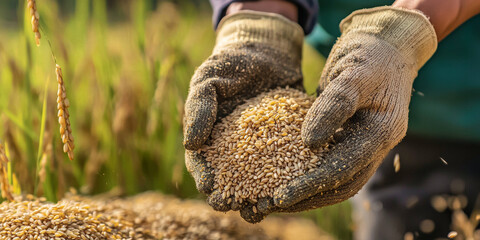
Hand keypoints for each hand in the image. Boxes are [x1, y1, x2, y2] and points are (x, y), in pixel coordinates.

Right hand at [183, 11, 303, 210]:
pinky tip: (292, 187)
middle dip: (232, 197)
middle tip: (238, 206)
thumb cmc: (231, 64)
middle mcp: (234, 149)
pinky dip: (287, 178)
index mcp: (210, 138)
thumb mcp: (209, 79)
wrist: (266, 51)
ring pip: (258, 179)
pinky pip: (285, 164)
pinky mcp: (285, 143)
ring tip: (265, 207)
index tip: (209, 188)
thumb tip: (190, 143)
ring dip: (259, 196)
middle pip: (230, 180)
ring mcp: (261, 149)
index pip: (202, 165)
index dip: (204, 178)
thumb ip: (198, 107)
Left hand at [271, 7, 437, 210]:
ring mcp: (363, 143)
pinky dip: (305, 171)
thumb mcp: (354, 73)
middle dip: (306, 197)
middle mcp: (375, 145)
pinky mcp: (348, 138)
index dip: (313, 184)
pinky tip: (280, 175)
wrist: (383, 45)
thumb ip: (335, 105)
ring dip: (305, 191)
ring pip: (334, 179)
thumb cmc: (369, 53)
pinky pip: (327, 161)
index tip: (280, 195)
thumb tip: (310, 143)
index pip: (346, 168)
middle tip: (269, 205)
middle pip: (341, 183)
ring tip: (271, 199)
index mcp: (382, 132)